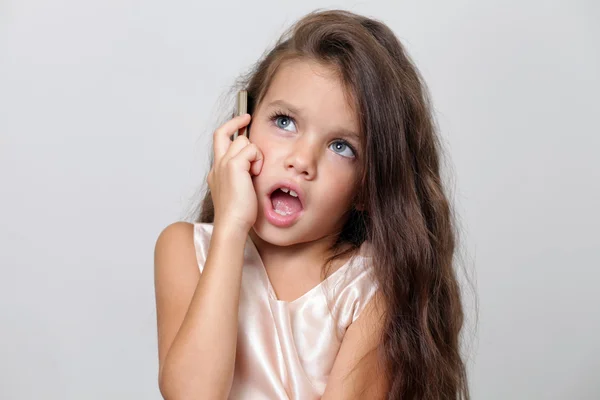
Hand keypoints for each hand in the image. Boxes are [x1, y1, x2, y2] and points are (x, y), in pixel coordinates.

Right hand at [207, 114, 263, 232]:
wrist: (232, 223)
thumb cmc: (239, 213)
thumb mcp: (240, 189)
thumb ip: (243, 175)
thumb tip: (254, 165)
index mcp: (217, 171)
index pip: (220, 143)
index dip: (230, 131)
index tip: (242, 125)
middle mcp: (217, 165)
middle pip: (221, 132)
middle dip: (235, 121)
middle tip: (247, 117)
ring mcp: (223, 164)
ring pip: (242, 141)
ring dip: (254, 153)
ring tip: (256, 171)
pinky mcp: (233, 166)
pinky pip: (251, 149)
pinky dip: (258, 159)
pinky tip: (256, 173)